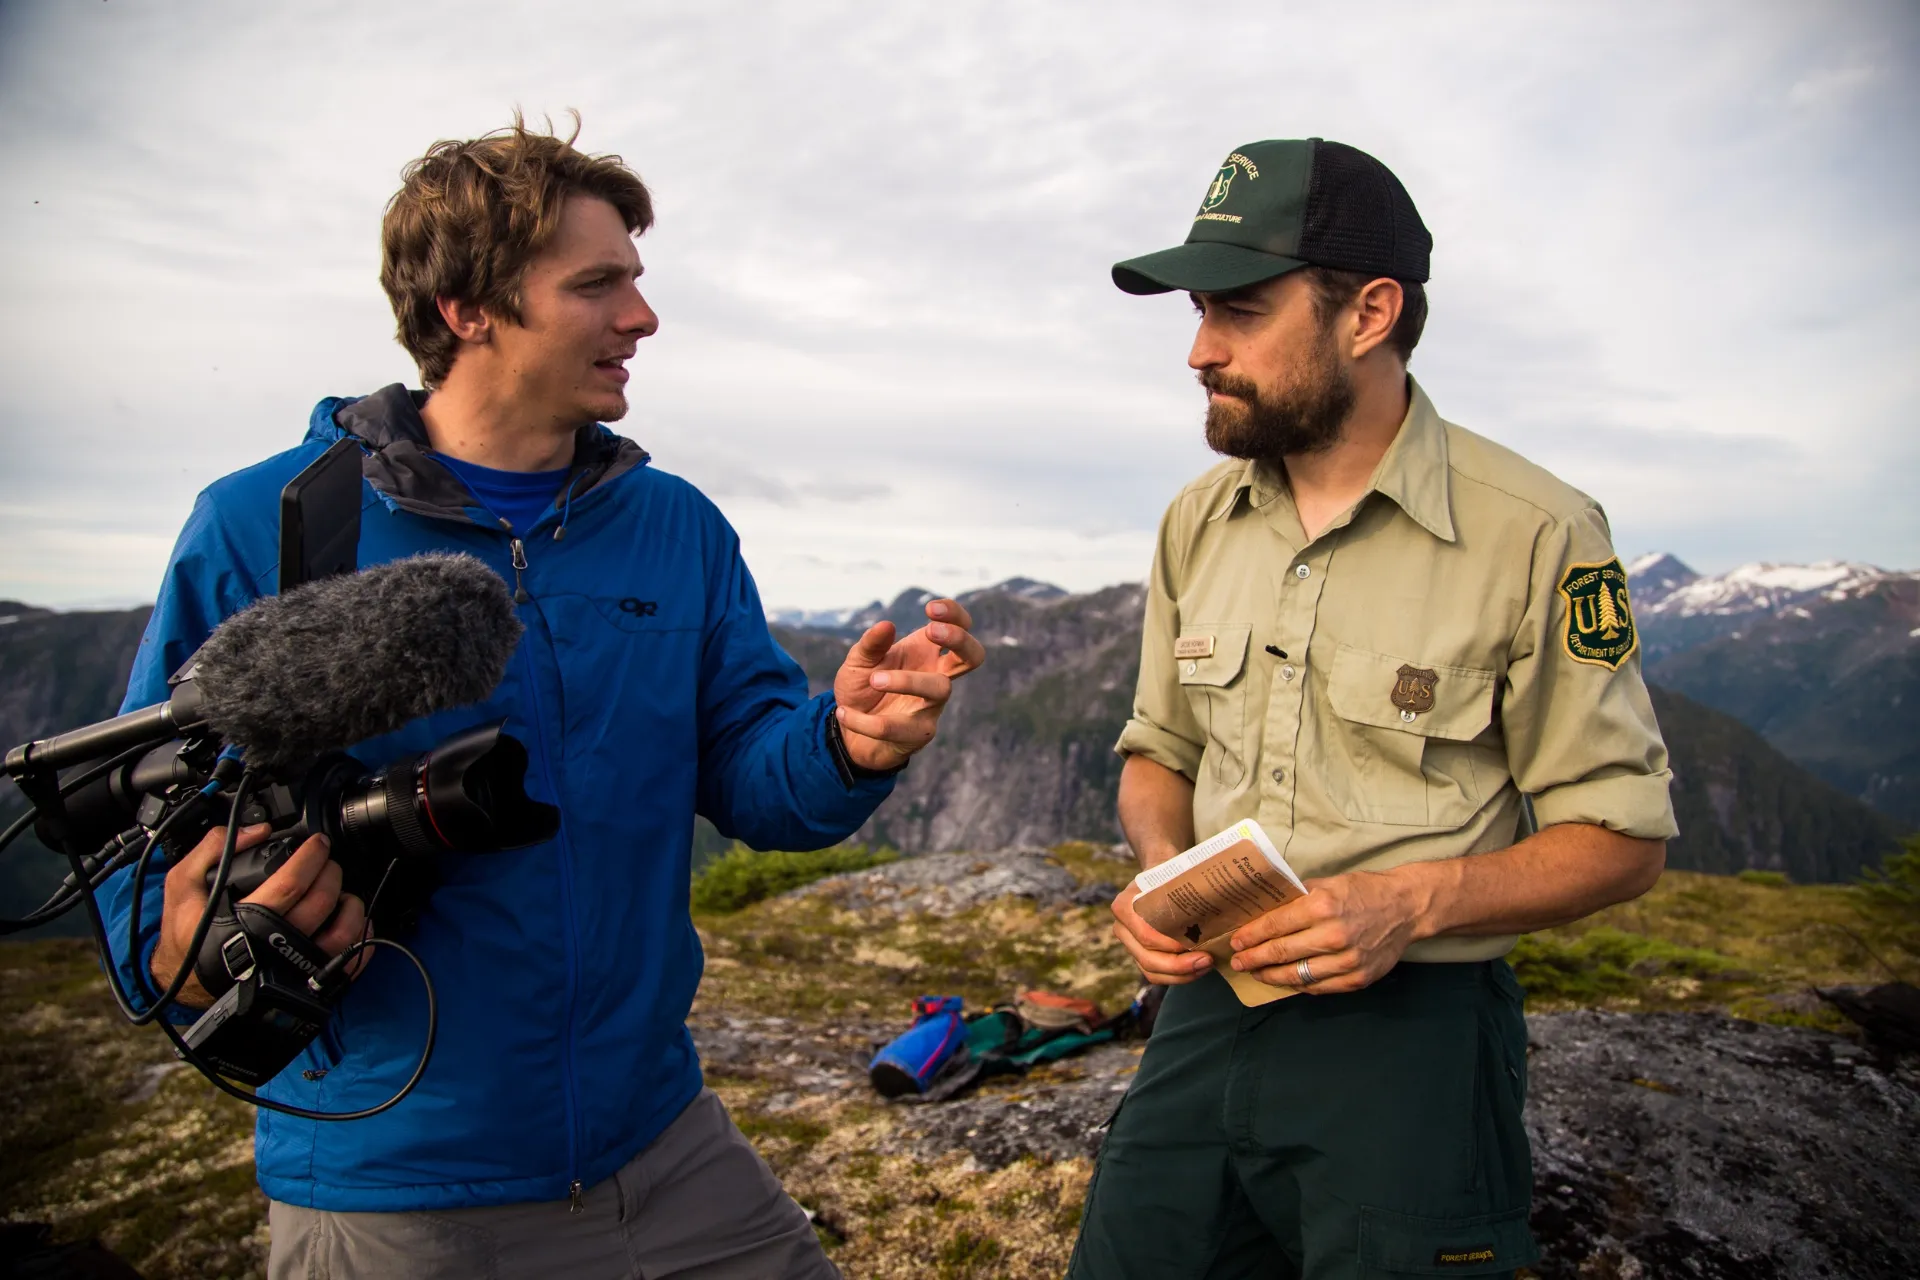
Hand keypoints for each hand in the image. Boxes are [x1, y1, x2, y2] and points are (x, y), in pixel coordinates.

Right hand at [150, 823, 368, 1007]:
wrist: (186, 986)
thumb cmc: (187, 936)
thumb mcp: (182, 885)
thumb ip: (212, 849)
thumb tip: (257, 831)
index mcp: (245, 921)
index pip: (292, 883)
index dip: (311, 857)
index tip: (318, 843)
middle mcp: (275, 947)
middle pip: (321, 902)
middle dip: (331, 872)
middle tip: (327, 862)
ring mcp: (295, 968)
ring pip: (342, 933)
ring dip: (351, 905)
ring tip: (342, 892)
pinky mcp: (309, 983)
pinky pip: (349, 962)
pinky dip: (359, 936)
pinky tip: (353, 920)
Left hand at [831, 598, 985, 771]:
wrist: (847, 731)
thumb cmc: (861, 689)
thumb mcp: (859, 661)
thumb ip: (871, 644)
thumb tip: (887, 625)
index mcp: (926, 653)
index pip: (960, 628)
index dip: (954, 615)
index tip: (929, 609)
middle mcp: (936, 677)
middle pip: (973, 656)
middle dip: (958, 639)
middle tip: (929, 631)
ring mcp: (932, 706)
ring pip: (940, 688)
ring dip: (906, 680)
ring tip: (873, 680)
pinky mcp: (919, 733)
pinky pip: (897, 725)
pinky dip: (864, 720)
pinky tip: (844, 713)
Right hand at [1110, 882, 1212, 984]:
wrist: (1160, 877)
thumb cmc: (1170, 876)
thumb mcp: (1173, 876)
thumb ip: (1183, 891)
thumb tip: (1214, 905)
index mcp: (1124, 906)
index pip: (1146, 935)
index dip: (1170, 945)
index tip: (1196, 942)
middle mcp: (1121, 928)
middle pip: (1147, 958)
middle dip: (1180, 965)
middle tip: (1207, 959)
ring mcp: (1129, 944)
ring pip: (1151, 971)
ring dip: (1181, 975)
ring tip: (1206, 965)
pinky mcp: (1139, 956)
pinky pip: (1156, 975)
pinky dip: (1178, 977)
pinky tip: (1198, 969)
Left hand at [1226, 870, 1426, 993]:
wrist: (1406, 907)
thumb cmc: (1363, 891)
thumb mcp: (1328, 884)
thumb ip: (1297, 898)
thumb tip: (1264, 910)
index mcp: (1323, 907)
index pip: (1275, 925)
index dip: (1251, 936)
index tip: (1236, 941)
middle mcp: (1334, 935)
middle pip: (1282, 952)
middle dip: (1254, 959)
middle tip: (1238, 962)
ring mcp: (1347, 961)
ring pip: (1298, 976)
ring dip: (1272, 976)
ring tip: (1257, 973)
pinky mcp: (1358, 978)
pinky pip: (1320, 987)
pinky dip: (1300, 985)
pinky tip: (1287, 980)